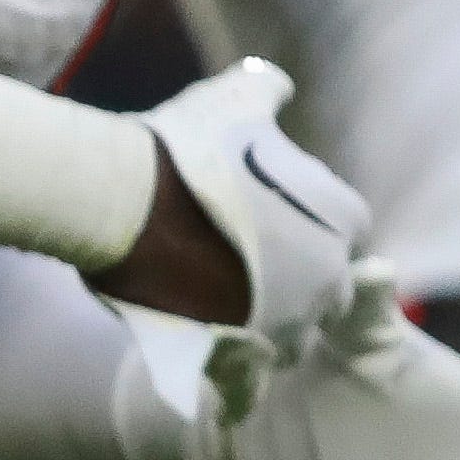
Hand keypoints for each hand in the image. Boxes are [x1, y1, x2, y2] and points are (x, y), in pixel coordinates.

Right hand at [97, 60, 361, 370]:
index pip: (339, 233)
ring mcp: (289, 318)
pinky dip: (238, 380)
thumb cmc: (178, 146)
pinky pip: (253, 378)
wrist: (119, 196)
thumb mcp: (229, 104)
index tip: (258, 224)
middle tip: (230, 264)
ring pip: (286, 334)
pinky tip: (212, 365)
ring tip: (210, 305)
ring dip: (261, 325)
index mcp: (341, 217)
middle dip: (286, 282)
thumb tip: (273, 79)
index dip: (298, 231)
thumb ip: (263, 91)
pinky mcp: (246, 350)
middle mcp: (330, 273)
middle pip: (318, 290)